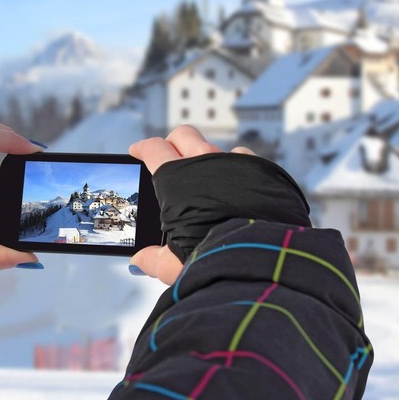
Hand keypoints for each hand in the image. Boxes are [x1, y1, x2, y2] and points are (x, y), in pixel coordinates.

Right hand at [128, 125, 254, 284]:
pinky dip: (236, 165)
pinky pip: (243, 157)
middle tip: (169, 153)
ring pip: (214, 146)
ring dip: (206, 156)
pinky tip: (236, 181)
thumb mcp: (173, 264)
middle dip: (173, 140)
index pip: (154, 149)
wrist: (260, 252)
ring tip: (206, 175)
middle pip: (184, 135)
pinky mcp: (258, 170)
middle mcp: (204, 163)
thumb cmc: (213, 256)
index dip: (142, 148)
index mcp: (176, 179)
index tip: (138, 151)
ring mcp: (233, 163)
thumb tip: (140, 261)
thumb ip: (153, 259)